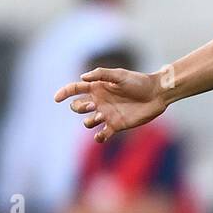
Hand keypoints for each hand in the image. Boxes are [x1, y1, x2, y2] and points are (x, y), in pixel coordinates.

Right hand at [54, 67, 168, 141]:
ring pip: (87, 122)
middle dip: (78, 107)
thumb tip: (82, 77)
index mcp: (98, 87)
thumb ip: (101, 74)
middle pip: (78, 107)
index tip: (56, 99)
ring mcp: (107, 114)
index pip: (76, 90)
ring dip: (89, 121)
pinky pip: (102, 135)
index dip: (64, 93)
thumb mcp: (119, 75)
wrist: (156, 94)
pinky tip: (100, 136)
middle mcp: (100, 101)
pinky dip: (98, 138)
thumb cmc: (139, 82)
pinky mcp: (116, 126)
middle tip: (92, 105)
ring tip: (101, 117)